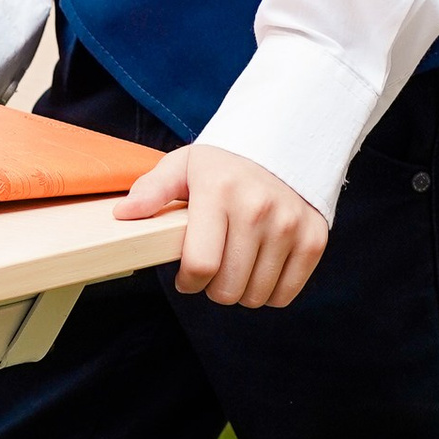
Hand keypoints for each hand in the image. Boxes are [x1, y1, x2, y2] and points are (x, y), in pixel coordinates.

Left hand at [119, 140, 326, 308]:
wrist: (284, 142)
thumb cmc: (224, 162)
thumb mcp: (184, 165)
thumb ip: (153, 190)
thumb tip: (124, 214)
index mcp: (219, 191)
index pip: (201, 264)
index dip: (188, 282)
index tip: (187, 276)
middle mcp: (258, 209)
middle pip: (227, 288)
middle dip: (212, 289)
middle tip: (212, 269)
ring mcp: (289, 225)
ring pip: (256, 296)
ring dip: (240, 291)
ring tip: (235, 266)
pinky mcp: (314, 238)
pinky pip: (285, 294)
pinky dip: (269, 292)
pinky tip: (259, 269)